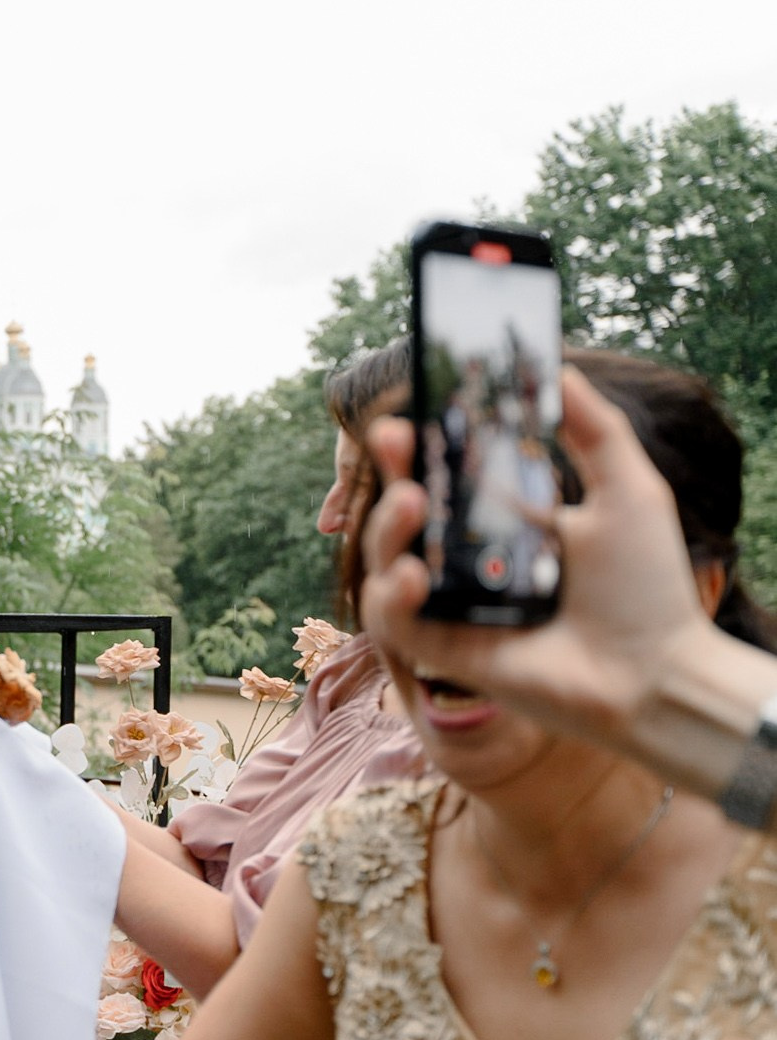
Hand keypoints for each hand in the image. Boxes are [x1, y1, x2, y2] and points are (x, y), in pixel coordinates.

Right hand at [360, 367, 710, 742]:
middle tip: (394, 437)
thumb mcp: (629, 489)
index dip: (425, 444)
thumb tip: (557, 367)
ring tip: (412, 501)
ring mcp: (451, 604)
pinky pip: (390, 618)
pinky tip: (413, 574)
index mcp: (506, 523)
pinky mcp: (441, 647)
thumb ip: (595, 428)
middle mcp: (471, 561)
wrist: (653, 672)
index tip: (419, 410)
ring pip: (385, 558)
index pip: (449, 475)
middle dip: (392, 470)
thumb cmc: (646, 588)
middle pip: (406, 509)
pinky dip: (390, 593)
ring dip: (387, 525)